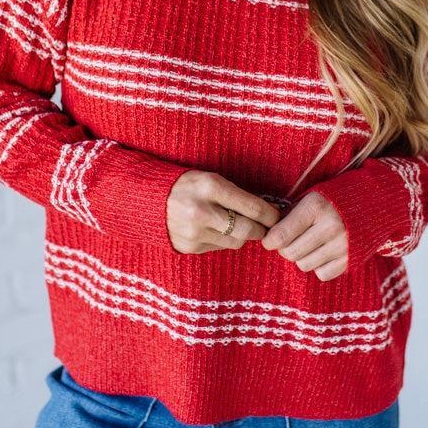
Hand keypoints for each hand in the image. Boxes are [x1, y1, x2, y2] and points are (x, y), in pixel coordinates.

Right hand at [166, 170, 281, 253]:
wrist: (150, 200)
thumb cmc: (188, 185)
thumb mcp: (211, 179)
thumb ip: (237, 194)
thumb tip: (270, 209)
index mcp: (210, 187)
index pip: (253, 207)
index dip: (271, 214)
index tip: (277, 215)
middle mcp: (202, 211)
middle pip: (248, 230)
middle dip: (261, 229)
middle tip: (265, 226)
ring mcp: (194, 232)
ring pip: (236, 242)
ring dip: (243, 236)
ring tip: (241, 226)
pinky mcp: (189, 247)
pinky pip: (219, 247)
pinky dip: (224, 240)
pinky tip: (217, 229)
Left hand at [260, 191, 347, 280]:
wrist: (371, 204)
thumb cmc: (332, 199)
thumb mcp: (309, 197)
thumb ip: (288, 213)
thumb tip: (266, 232)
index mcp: (316, 206)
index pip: (282, 234)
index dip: (270, 240)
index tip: (269, 240)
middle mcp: (330, 226)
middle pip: (290, 253)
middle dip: (285, 248)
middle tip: (290, 240)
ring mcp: (342, 245)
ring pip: (304, 265)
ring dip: (302, 257)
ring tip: (310, 243)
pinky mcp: (350, 260)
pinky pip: (321, 274)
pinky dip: (319, 266)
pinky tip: (324, 251)